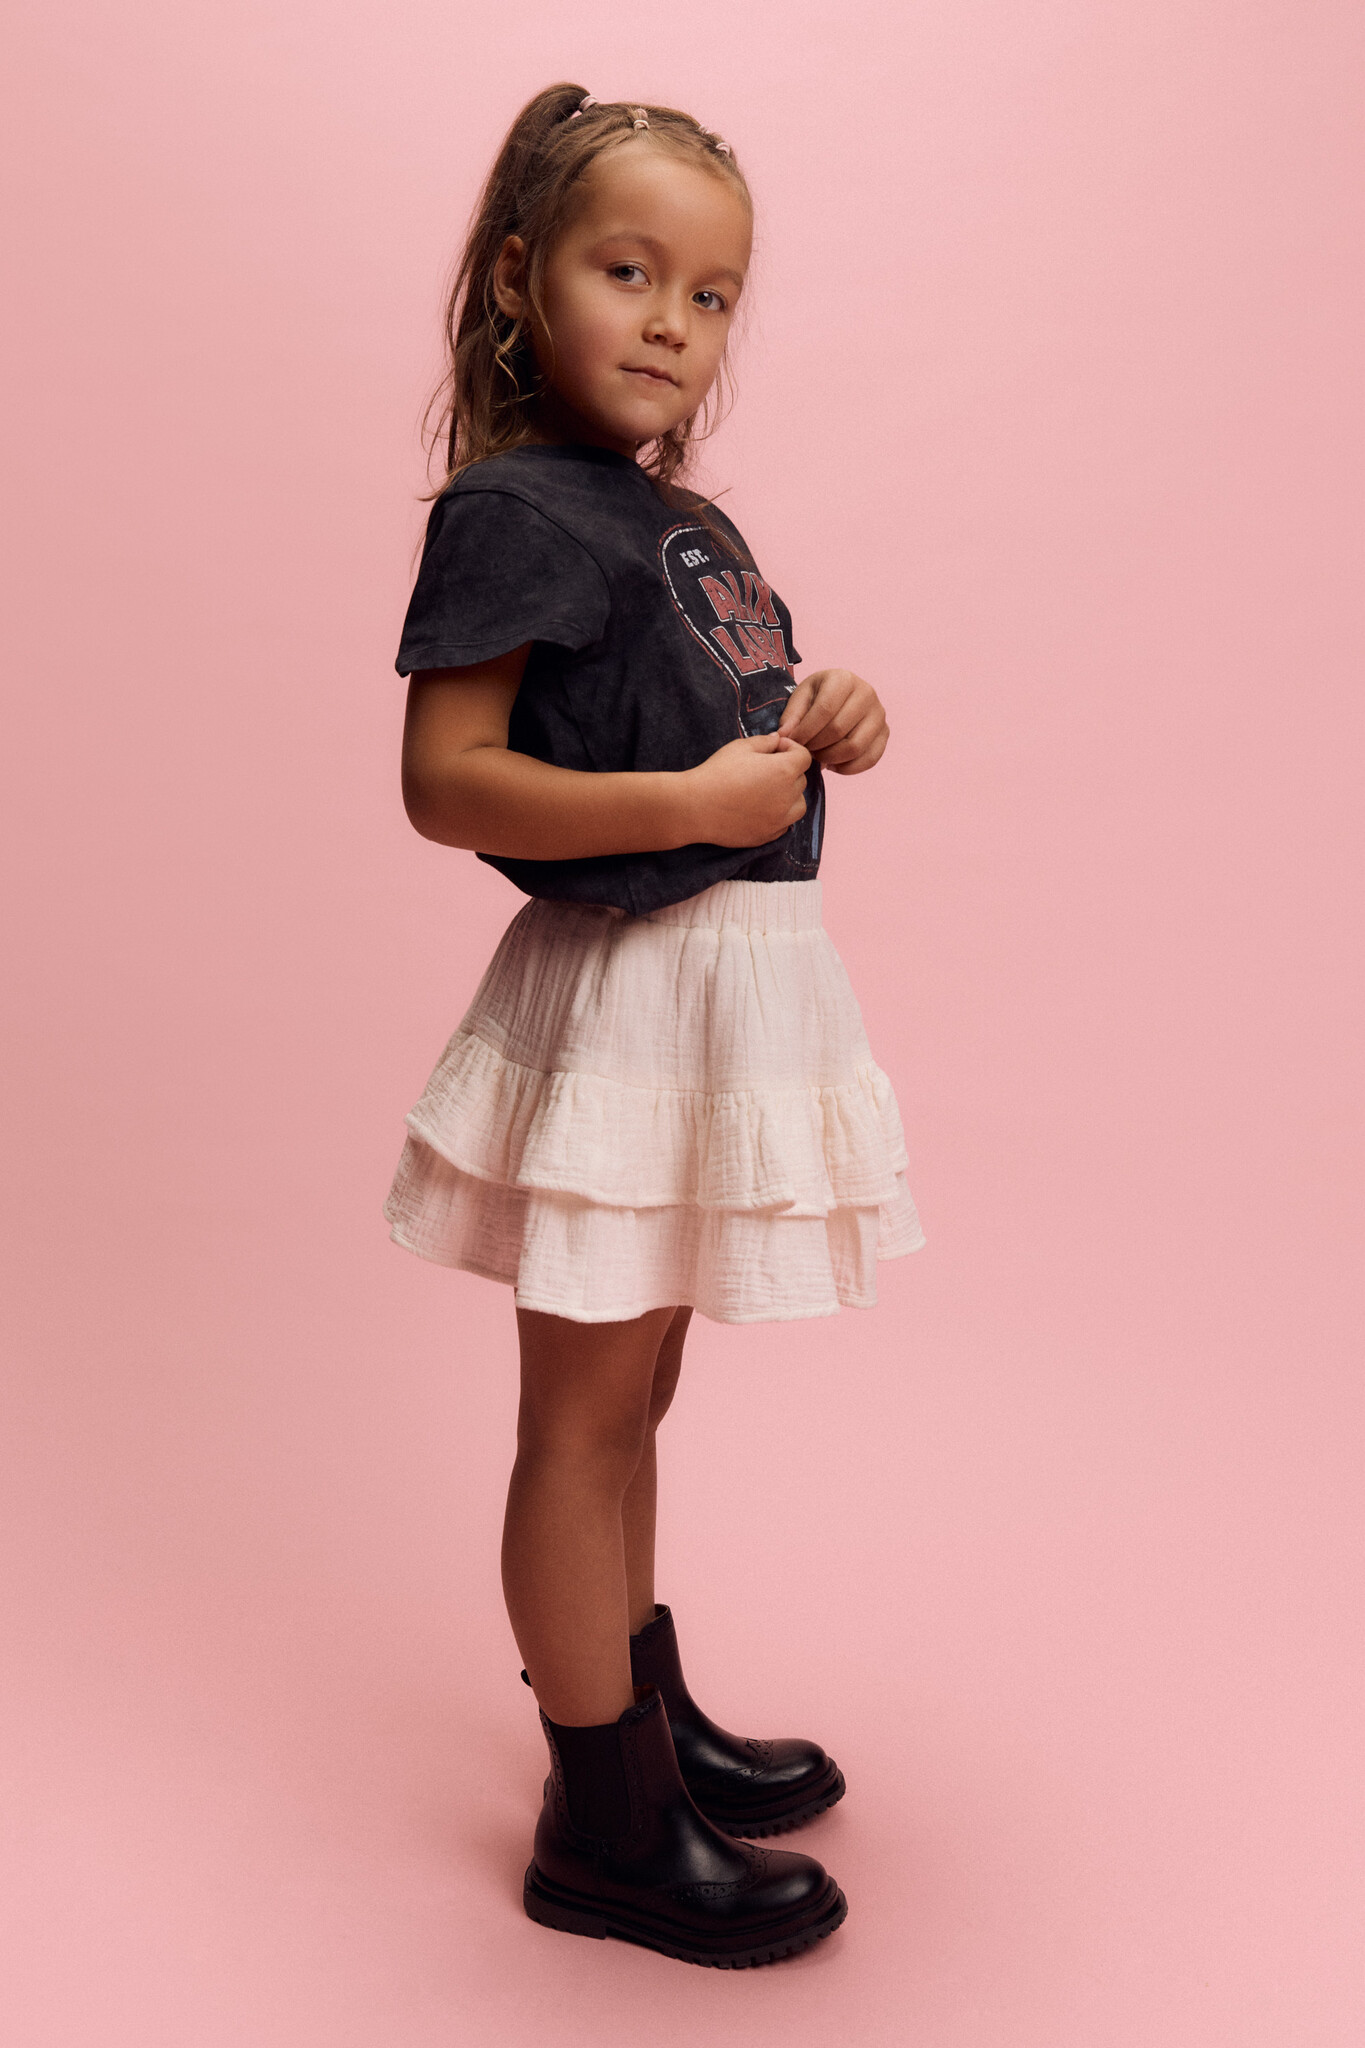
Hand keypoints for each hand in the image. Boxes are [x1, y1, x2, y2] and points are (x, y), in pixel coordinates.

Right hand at [683, 733, 810, 847]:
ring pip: (799, 805)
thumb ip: (765, 741)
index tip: (774, 749)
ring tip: (768, 791)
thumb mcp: (740, 747)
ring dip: (789, 796)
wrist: (695, 807)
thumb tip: (778, 739)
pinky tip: (760, 808)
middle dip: (788, 771)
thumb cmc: (716, 773)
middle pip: (801, 780)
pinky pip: (785, 824)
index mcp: (784, 771)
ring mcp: (780, 819)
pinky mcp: (769, 835)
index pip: (804, 756)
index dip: (791, 748)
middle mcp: (788, 797)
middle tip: (764, 768)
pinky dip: (779, 815)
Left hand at [777, 667, 888, 773]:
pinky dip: (847, 768)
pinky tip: (832, 764)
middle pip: (838, 730)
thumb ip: (791, 716)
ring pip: (854, 747)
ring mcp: (879, 714)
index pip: (825, 709)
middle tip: (804, 750)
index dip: (805, 731)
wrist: (842, 696)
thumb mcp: (801, 697)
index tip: (791, 742)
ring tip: (817, 756)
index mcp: (844, 679)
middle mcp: (867, 693)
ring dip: (830, 758)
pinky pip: (869, 759)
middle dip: (816, 746)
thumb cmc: (819, 696)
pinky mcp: (885, 733)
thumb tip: (785, 736)